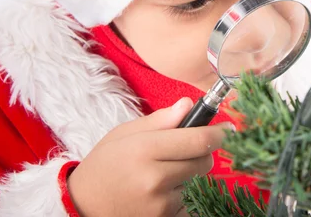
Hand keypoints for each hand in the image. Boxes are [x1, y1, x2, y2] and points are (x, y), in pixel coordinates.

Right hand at [67, 98, 232, 215]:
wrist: (82, 205)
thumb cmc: (105, 164)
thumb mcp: (125, 134)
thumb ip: (161, 120)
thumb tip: (189, 104)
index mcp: (145, 149)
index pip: (198, 140)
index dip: (218, 133)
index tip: (227, 129)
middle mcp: (155, 177)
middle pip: (204, 161)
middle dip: (202, 152)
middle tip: (183, 151)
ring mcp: (160, 203)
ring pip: (195, 181)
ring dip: (187, 174)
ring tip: (158, 174)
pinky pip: (187, 201)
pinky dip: (180, 194)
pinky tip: (158, 192)